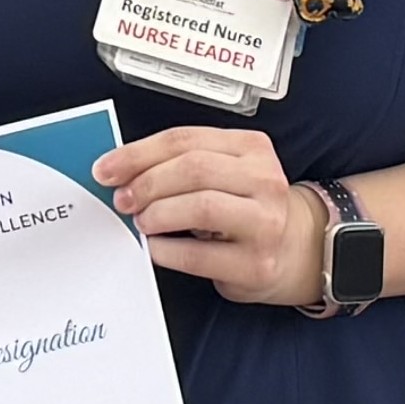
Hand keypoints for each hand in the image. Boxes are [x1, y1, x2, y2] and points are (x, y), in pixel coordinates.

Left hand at [102, 123, 323, 306]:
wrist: (297, 251)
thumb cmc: (247, 209)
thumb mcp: (225, 173)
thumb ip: (181, 165)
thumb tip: (121, 171)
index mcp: (252, 147)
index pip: (185, 140)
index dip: (138, 153)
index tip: (107, 168)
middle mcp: (265, 179)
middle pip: (193, 168)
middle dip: (147, 183)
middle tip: (123, 199)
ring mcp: (265, 222)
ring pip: (200, 206)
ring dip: (158, 213)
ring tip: (143, 221)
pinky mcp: (256, 264)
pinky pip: (199, 254)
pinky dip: (166, 250)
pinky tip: (155, 247)